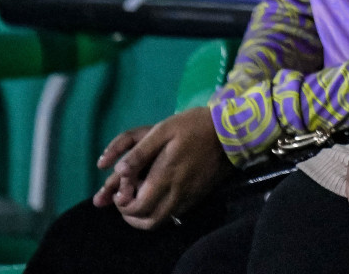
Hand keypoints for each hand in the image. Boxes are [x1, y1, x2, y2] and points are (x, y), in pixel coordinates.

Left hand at [94, 107, 229, 229]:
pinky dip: (161, 213)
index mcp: (165, 176)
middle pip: (148, 221)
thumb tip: (118, 171)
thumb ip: (140, 152)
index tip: (120, 192)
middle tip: (126, 200)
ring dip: (145, 218)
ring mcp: (189, 197)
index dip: (123, 205)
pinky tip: (158, 198)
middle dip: (130, 215)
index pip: (137, 207)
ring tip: (139, 202)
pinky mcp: (197, 197)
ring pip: (161, 221)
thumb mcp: (163, 130)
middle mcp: (176, 193)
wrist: (229, 132)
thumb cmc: (193, 127)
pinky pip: (174, 215)